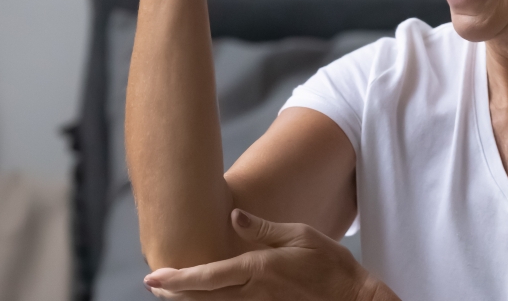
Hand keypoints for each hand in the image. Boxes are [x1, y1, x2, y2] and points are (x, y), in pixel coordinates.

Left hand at [143, 209, 396, 300]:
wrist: (354, 298)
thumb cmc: (331, 263)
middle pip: (203, 297)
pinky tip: (208, 300)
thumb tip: (233, 216)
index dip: (177, 278)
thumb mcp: (300, 235)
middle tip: (155, 286)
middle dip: (175, 293)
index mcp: (258, 268)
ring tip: (173, 294)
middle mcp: (254, 293)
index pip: (207, 275)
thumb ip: (263, 229)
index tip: (153, 276)